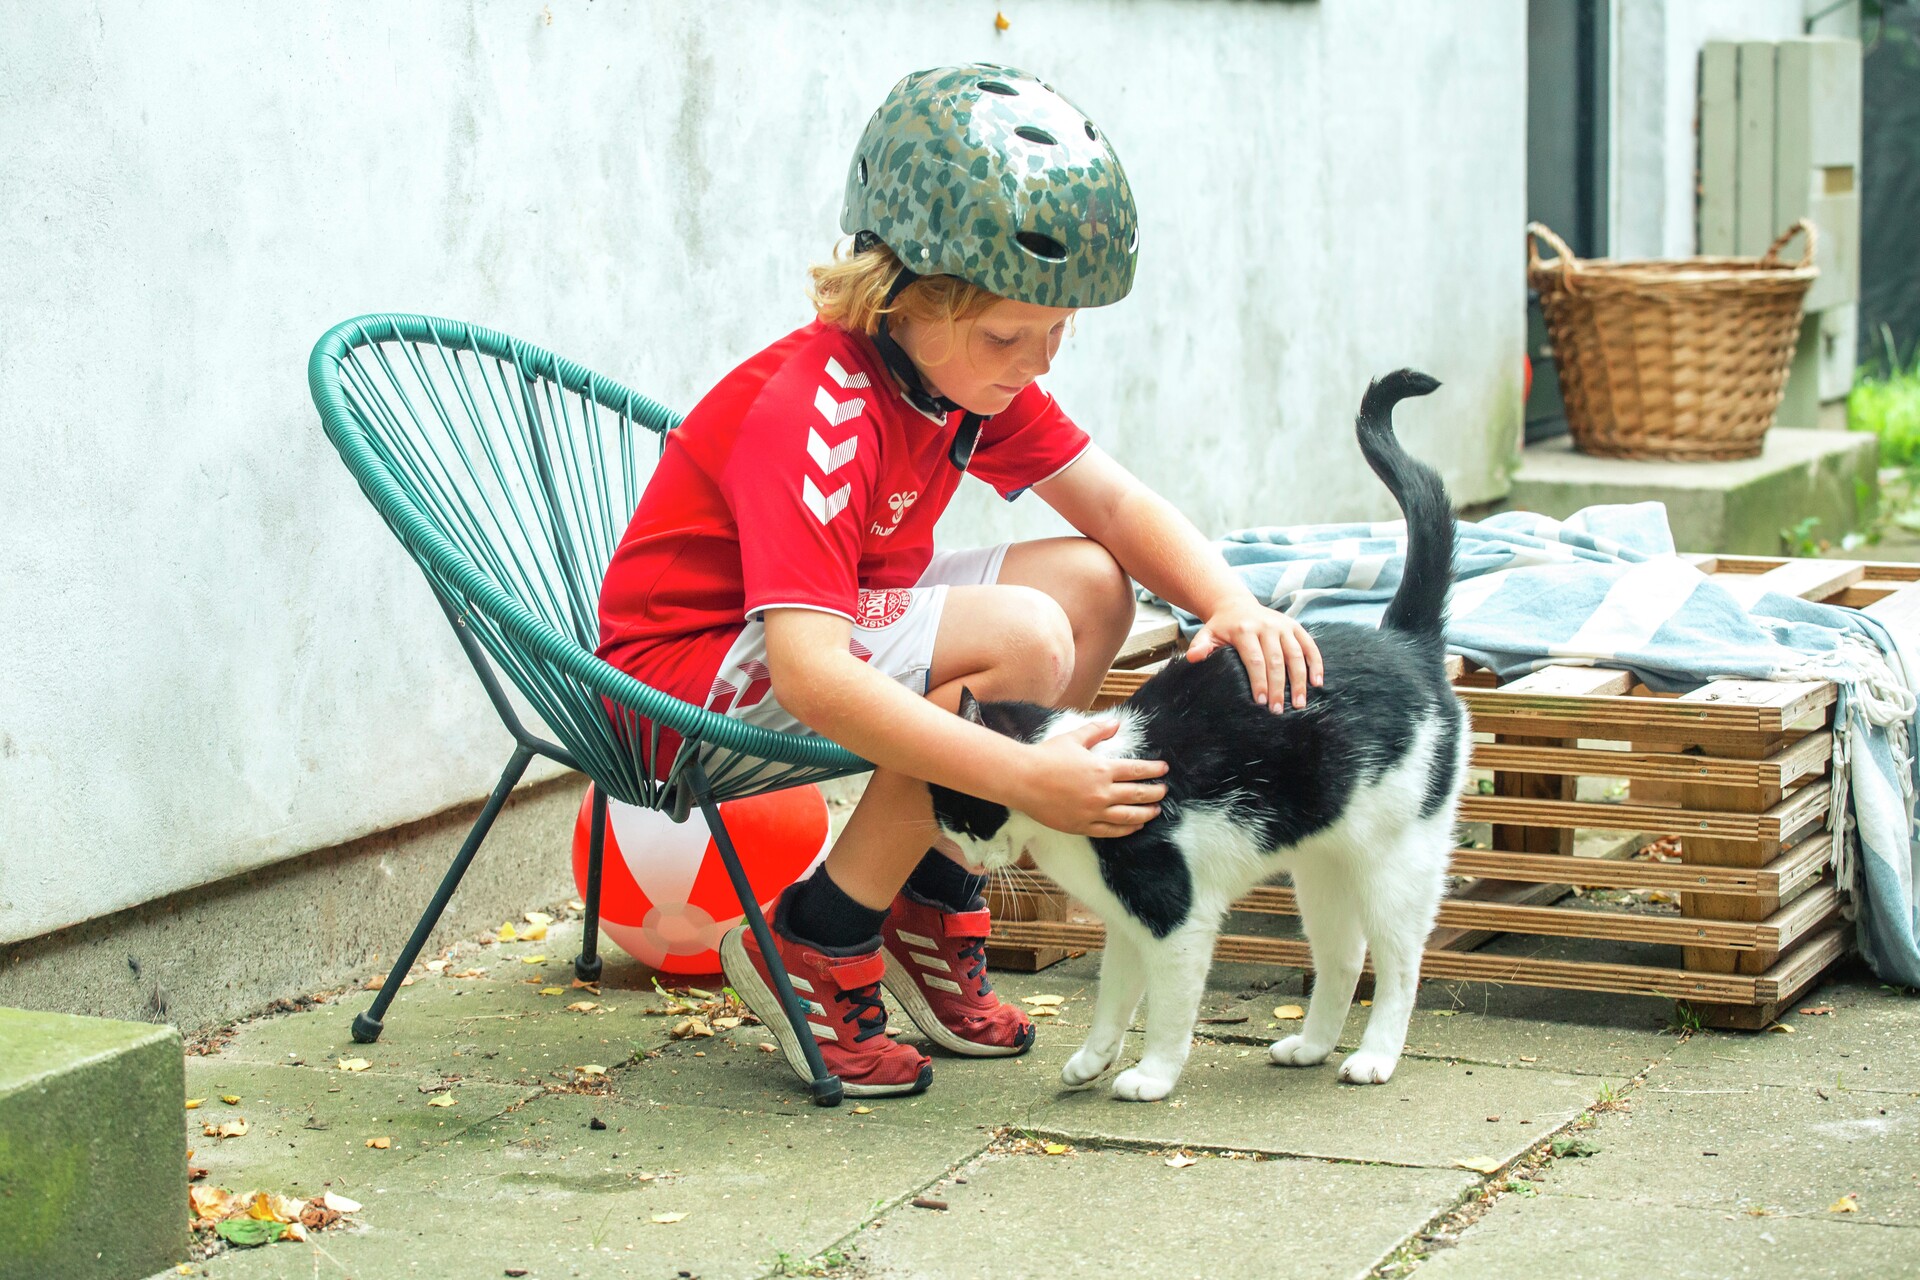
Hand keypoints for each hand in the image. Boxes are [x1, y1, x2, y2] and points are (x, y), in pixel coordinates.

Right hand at [1010, 719, 1167, 837]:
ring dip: (1145, 813)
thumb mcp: (1074, 738)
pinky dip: (1126, 830)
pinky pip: (1111, 831)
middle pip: (1137, 794)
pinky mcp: (1082, 826)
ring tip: (1155, 811)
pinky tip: (1134, 827)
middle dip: (1155, 793)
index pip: (1137, 771)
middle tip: (1164, 791)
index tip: (1164, 769)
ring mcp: (1093, 812)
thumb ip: (1098, 731)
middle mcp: (1102, 792)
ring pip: (1128, 816)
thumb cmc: (1046, 756)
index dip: (1153, 770)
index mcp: (1102, 769)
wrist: (1022, 780)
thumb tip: (1116, 723)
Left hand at [1186, 597, 1323, 710]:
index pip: (1255, 660)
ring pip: (1296, 655)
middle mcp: (1267, 626)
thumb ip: (1200, 646)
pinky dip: (1316, 664)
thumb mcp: (1207, 634)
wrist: (1235, 605)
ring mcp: (1283, 626)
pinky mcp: (1295, 626)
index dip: (1259, 681)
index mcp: (1244, 630)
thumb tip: (1192, 657)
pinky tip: (1317, 683)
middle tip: (1279, 711)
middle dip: (1278, 687)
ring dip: (1300, 680)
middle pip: (1276, 660)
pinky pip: (1309, 646)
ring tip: (1299, 703)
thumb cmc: (1221, 627)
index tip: (1261, 703)